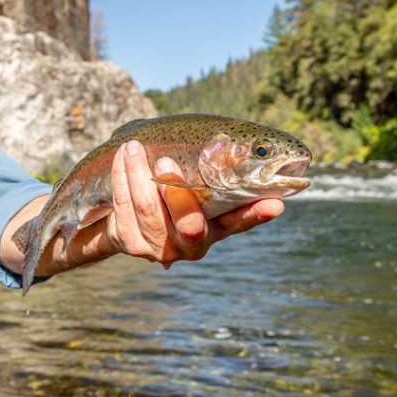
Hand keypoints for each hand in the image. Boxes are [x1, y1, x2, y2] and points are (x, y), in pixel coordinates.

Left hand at [107, 140, 284, 265]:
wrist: (128, 225)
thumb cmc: (170, 200)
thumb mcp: (195, 192)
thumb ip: (217, 179)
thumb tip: (245, 151)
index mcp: (214, 230)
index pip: (239, 222)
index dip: (256, 215)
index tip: (276, 203)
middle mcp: (191, 245)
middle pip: (189, 223)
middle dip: (175, 190)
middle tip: (165, 159)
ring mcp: (160, 249)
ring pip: (149, 211)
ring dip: (138, 174)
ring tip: (133, 147)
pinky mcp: (131, 244)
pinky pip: (124, 207)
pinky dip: (121, 178)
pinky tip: (121, 159)